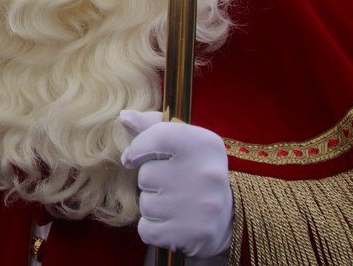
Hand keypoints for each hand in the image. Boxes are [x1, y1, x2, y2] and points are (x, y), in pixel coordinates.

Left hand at [119, 110, 232, 258]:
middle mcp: (206, 173)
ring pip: (146, 205)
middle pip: (146, 175)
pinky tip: (172, 223)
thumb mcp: (183, 141)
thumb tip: (124, 116)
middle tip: (173, 185)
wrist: (227, 217)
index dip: (138, 147)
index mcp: (205, 144)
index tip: (134, 157)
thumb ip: (152, 126)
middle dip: (151, 181)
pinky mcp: (193, 235)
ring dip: (153, 206)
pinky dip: (152, 228)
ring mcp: (201, 206)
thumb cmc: (195, 171)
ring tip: (175, 204)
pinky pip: (146, 230)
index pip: (157, 136)